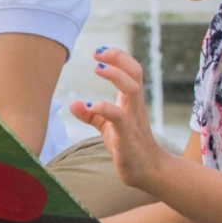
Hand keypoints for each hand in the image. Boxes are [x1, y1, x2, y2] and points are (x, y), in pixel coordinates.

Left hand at [69, 47, 168, 190]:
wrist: (148, 172)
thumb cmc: (129, 146)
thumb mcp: (108, 127)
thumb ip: (92, 115)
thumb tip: (73, 103)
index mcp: (131, 101)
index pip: (131, 70)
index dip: (118, 57)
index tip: (100, 51)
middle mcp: (135, 106)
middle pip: (135, 72)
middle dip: (118, 58)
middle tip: (97, 52)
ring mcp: (133, 119)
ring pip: (131, 88)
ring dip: (115, 75)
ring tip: (97, 68)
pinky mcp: (127, 135)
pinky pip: (119, 117)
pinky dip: (105, 108)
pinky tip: (90, 106)